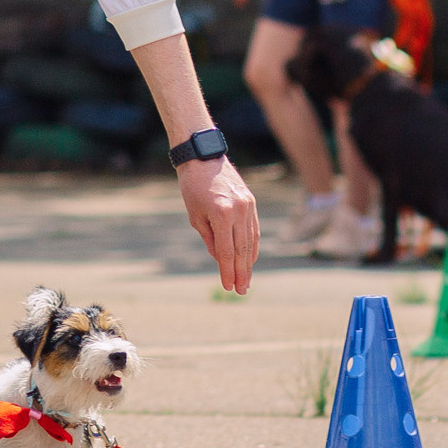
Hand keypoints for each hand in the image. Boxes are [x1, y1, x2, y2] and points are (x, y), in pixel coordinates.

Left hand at [177, 155, 257, 292]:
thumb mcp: (195, 216)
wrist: (203, 157)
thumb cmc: (192, 187)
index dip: (228, 271)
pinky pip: (254, 229)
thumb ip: (210, 239)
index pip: (227, 251)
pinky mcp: (251, 202)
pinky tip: (250, 259)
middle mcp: (239, 210)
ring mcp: (248, 206)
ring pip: (251, 241)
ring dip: (249, 263)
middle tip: (241, 290)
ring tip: (247, 280)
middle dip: (242, 272)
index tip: (228, 287)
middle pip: (243, 249)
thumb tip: (221, 259)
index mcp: (222, 214)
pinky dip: (252, 246)